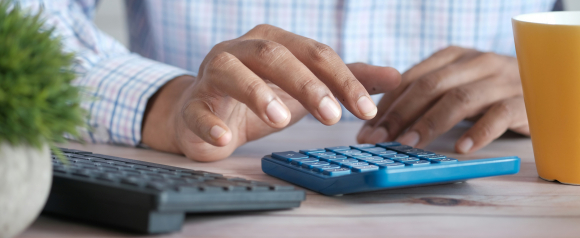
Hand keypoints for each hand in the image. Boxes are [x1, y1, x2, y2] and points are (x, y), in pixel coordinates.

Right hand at [142, 24, 400, 160]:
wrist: (205, 113)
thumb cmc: (260, 97)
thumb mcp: (306, 88)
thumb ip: (346, 80)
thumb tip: (396, 77)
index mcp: (275, 42)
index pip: (315, 53)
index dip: (343, 80)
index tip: (366, 110)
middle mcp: (242, 50)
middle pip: (276, 55)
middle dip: (306, 84)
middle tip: (332, 117)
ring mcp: (213, 74)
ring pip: (232, 72)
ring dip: (257, 93)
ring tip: (281, 119)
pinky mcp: (193, 104)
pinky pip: (197, 110)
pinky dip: (210, 124)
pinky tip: (225, 139)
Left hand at [357, 46, 528, 152]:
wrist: (544, 85)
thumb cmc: (488, 91)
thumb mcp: (455, 84)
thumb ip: (424, 95)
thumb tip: (379, 119)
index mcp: (453, 57)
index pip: (412, 78)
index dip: (387, 104)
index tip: (367, 129)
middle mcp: (475, 63)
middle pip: (430, 86)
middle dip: (399, 114)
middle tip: (379, 139)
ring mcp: (500, 80)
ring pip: (460, 98)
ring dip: (430, 123)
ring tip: (409, 145)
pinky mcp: (523, 101)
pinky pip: (499, 115)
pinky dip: (478, 132)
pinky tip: (461, 149)